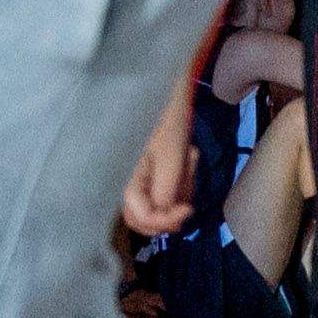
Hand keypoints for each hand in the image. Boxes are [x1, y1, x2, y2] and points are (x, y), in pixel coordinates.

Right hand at [121, 79, 197, 236]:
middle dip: (170, 214)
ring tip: (187, 161)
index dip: (164, 221)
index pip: (140, 217)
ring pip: (159, 207)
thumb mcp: (172, 156)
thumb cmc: (167, 122)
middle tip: (189, 200)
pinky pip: (167, 191)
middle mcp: (130, 184)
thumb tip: (165, 214)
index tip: (188, 210)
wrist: (167, 97)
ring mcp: (141, 180)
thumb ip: (167, 188)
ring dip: (179, 194)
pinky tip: (187, 159)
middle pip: (145, 220)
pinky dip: (181, 184)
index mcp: (128, 180)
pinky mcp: (152, 174)